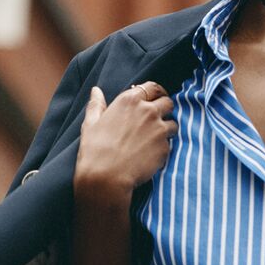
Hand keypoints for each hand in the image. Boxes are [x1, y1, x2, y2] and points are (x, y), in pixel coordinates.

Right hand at [73, 81, 177, 203]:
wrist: (106, 177)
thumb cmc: (94, 150)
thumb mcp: (91, 124)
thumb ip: (96, 105)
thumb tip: (96, 91)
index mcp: (130, 100)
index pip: (152, 87)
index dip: (156, 93)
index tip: (155, 99)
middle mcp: (148, 110)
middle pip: (168, 102)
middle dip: (165, 109)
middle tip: (157, 120)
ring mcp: (159, 129)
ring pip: (173, 124)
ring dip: (167, 129)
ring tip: (154, 140)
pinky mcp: (165, 147)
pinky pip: (170, 144)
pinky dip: (163, 148)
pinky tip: (150, 155)